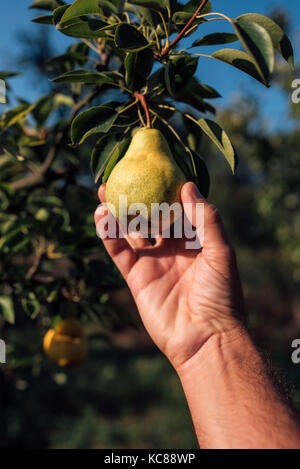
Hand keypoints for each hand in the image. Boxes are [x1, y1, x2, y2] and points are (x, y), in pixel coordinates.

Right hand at [94, 182, 244, 369]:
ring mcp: (152, 262)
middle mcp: (171, 248)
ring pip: (130, 230)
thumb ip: (206, 218)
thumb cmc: (221, 294)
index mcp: (194, 239)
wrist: (206, 337)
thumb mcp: (221, 252)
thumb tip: (187, 184)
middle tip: (121, 174)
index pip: (176, 207)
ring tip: (105, 192)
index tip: (152, 166)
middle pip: (149, 215)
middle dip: (135, 195)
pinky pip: (119, 252)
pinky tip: (102, 217)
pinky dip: (108, 235)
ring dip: (117, 211)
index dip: (164, 187)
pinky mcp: (136, 277)